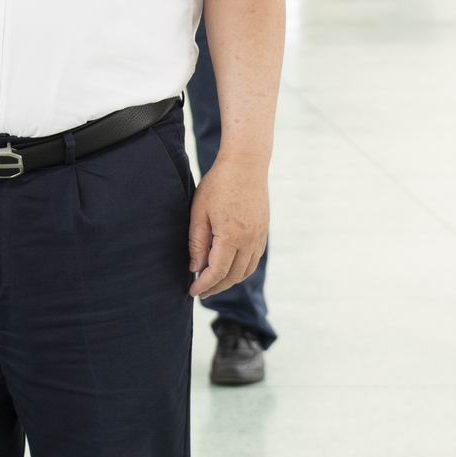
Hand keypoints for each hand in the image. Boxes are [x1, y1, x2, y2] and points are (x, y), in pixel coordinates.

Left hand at [188, 157, 268, 297]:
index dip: (204, 284)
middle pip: (233, 276)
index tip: (192, 292)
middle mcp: (249, 240)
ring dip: (230, 281)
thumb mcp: (199, 211)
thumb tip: (195, 268)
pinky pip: (254, 260)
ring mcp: (259, 237)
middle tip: (201, 292)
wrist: (246, 164)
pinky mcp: (263, 232)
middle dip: (216, 287)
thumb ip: (197, 242)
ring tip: (214, 284)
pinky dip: (242, 270)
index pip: (217, 272)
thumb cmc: (218, 184)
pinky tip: (230, 269)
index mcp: (231, 236)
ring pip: (246, 271)